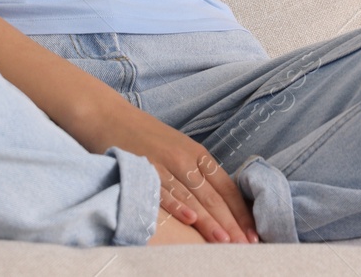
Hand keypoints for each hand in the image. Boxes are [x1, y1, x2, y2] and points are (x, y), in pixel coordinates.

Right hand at [75, 100, 258, 243]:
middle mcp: (184, 158)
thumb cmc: (144, 136)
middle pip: (213, 196)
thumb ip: (196, 171)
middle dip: (230, 223)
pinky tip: (190, 220)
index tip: (253, 233)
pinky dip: (177, 206)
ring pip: (192, 198)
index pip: (226, 186)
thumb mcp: (177, 148)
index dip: (240, 211)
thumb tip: (218, 202)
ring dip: (209, 221)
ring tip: (224, 242)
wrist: (108, 115)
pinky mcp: (143, 169)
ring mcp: (164, 163)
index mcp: (197, 153)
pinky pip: (163, 191)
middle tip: (245, 245)